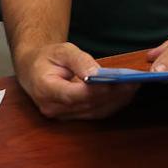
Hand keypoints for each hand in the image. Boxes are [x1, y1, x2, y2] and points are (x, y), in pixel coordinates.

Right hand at [15, 42, 136, 119]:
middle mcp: (53, 107)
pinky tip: (125, 92)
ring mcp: (62, 115)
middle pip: (88, 104)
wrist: (34, 69)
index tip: (114, 82)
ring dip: (116, 100)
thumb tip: (96, 73)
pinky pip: (96, 113)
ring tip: (134, 86)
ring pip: (95, 112)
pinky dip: (112, 103)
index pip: (73, 95)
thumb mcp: (62, 50)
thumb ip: (79, 61)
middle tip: (133, 82)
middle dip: (112, 94)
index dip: (95, 90)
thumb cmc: (47, 57)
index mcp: (45, 89)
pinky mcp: (73, 116)